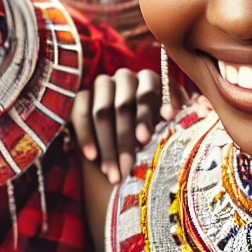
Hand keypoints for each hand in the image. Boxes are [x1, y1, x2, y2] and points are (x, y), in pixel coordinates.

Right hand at [70, 67, 184, 183]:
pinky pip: (80, 113)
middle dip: (125, 139)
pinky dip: (86, 136)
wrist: (127, 141)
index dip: (145, 116)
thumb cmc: (153, 130)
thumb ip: (169, 119)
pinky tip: (92, 157)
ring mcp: (101, 84)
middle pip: (123, 106)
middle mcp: (125, 77)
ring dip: (107, 146)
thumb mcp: (164, 124)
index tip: (145, 139)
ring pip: (101, 112)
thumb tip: (172, 114)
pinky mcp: (81, 96)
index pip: (146, 93)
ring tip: (114, 174)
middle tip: (128, 166)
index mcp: (149, 79)